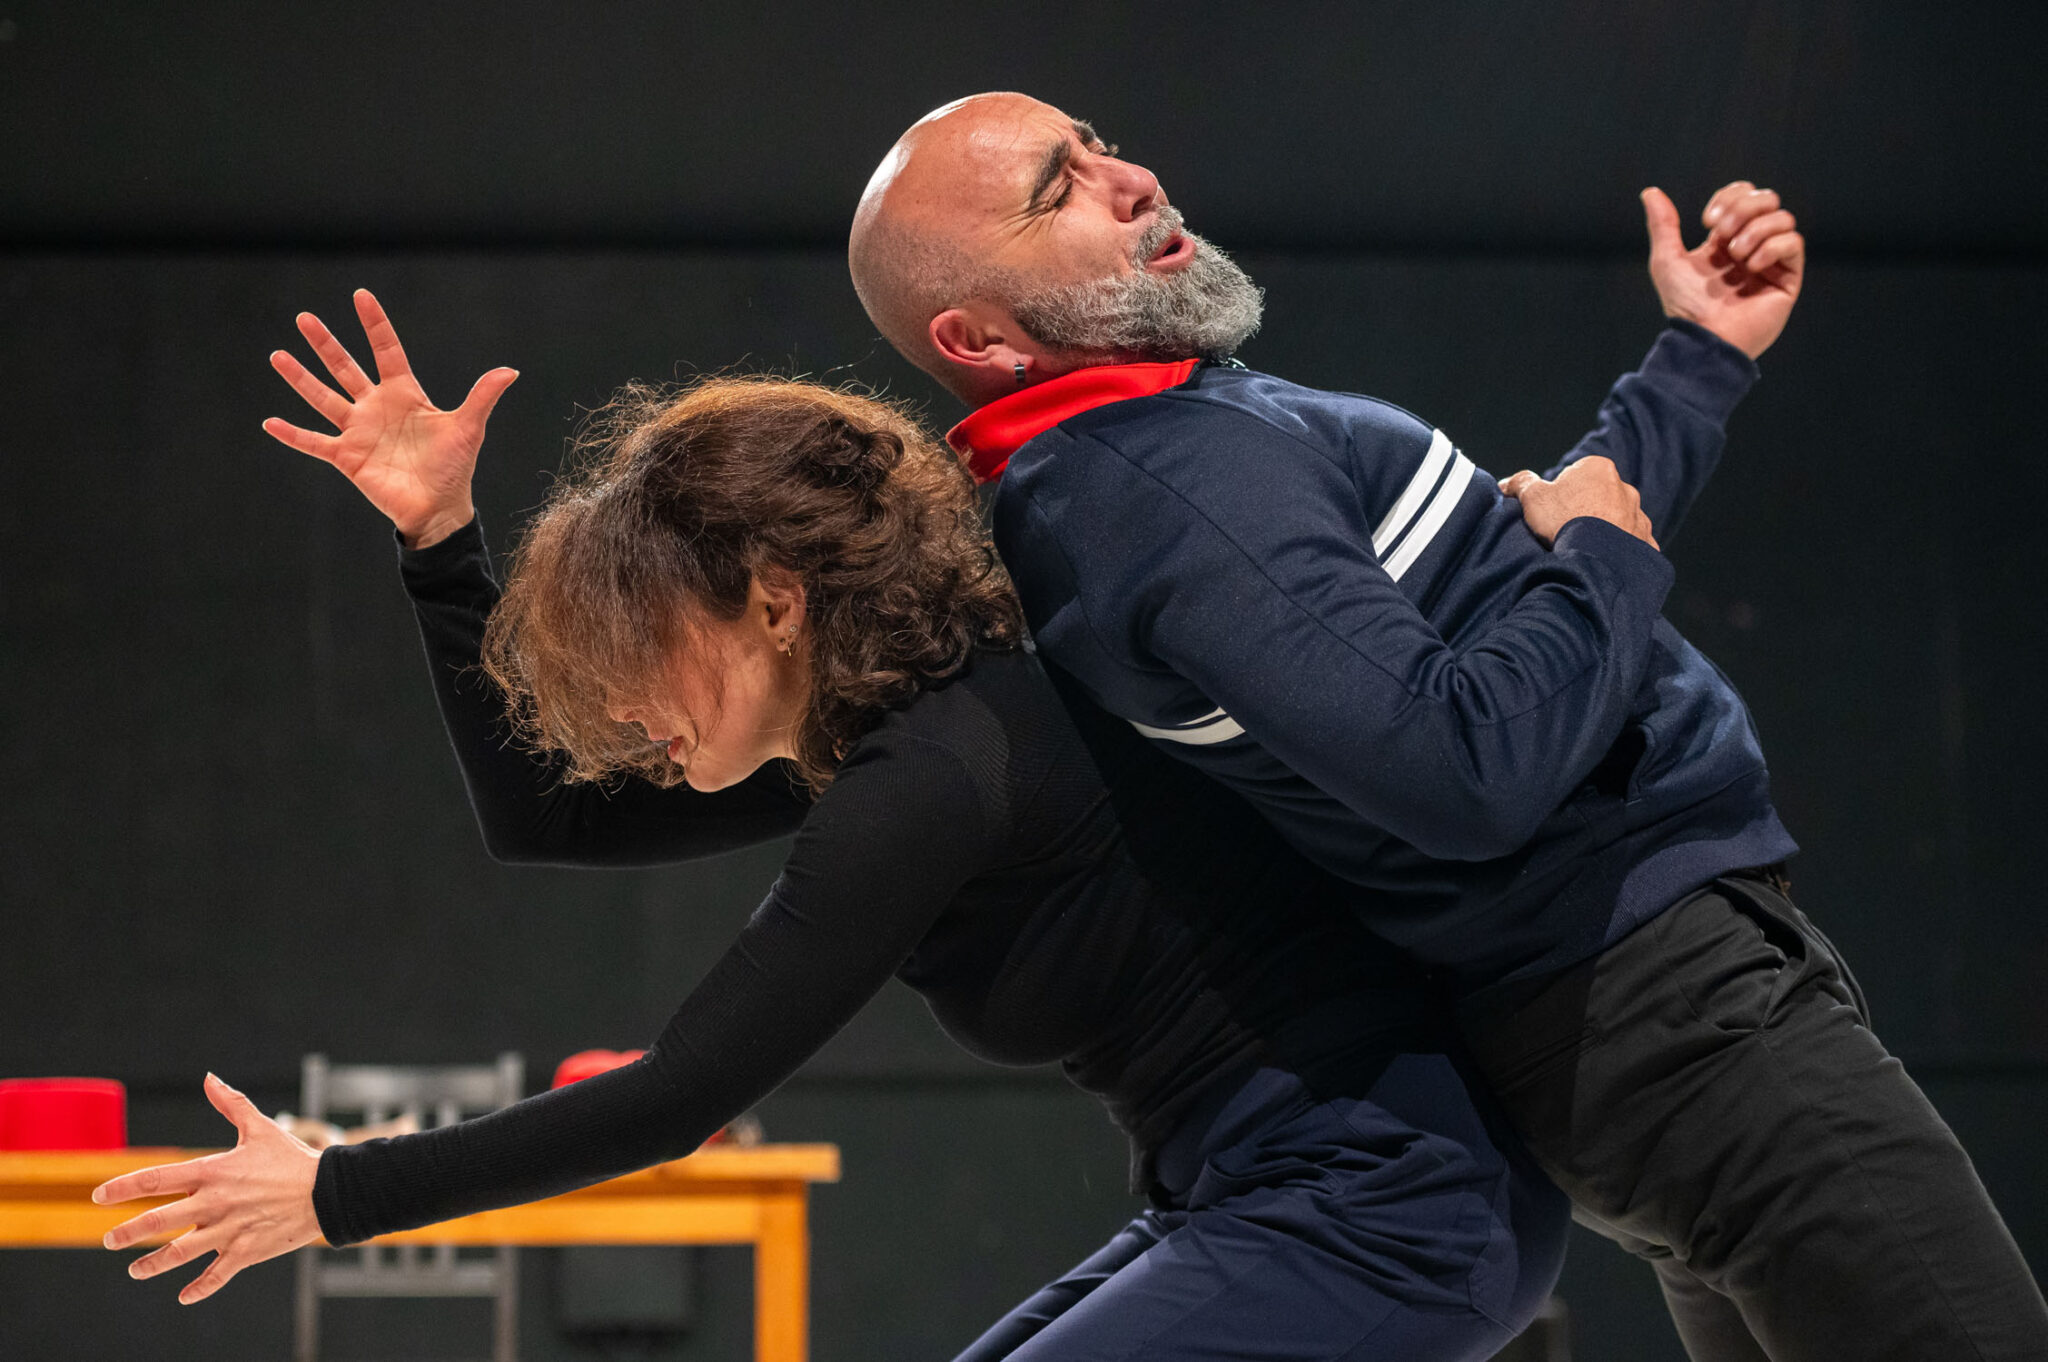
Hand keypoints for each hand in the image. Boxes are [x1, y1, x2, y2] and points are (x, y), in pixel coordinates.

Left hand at [94, 1074, 324, 1304]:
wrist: (330, 1190)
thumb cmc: (293, 1158)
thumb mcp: (261, 1128)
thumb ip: (231, 1104)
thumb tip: (209, 1078)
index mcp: (214, 1172)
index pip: (156, 1179)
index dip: (123, 1187)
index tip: (99, 1195)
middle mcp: (216, 1202)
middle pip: (159, 1221)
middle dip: (128, 1233)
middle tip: (109, 1241)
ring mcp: (230, 1230)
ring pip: (180, 1253)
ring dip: (153, 1265)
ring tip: (135, 1271)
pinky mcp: (247, 1251)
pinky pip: (217, 1275)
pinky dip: (200, 1288)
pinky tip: (184, 1296)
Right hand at [263, 289, 517, 547]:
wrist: (439, 508)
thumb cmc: (455, 467)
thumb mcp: (469, 428)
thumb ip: (482, 397)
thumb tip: (510, 370)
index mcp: (404, 394)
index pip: (386, 351)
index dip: (375, 324)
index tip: (361, 295)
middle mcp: (376, 407)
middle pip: (345, 367)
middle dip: (325, 344)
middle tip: (304, 318)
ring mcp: (358, 431)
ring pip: (323, 398)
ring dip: (301, 378)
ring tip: (277, 355)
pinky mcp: (347, 457)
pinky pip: (314, 442)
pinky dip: (292, 435)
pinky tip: (269, 422)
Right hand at [1499, 457, 1658, 550]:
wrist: (1595, 560)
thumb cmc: (1563, 522)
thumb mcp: (1532, 498)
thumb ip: (1521, 483)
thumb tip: (1507, 483)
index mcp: (1599, 469)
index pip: (1575, 475)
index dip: (1559, 494)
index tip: (1551, 512)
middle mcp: (1625, 488)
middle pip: (1597, 497)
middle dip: (1584, 510)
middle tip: (1563, 531)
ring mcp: (1638, 516)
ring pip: (1616, 520)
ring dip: (1602, 530)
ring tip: (1581, 549)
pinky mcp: (1645, 542)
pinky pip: (1630, 544)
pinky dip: (1618, 551)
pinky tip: (1601, 561)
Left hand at [1641, 181, 1804, 359]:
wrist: (1703, 338)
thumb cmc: (1684, 305)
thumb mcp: (1667, 260)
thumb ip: (1663, 224)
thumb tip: (1650, 192)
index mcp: (1726, 239)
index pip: (1743, 194)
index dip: (1729, 197)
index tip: (1707, 222)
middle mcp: (1752, 246)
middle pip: (1767, 199)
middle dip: (1744, 208)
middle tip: (1723, 234)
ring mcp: (1772, 261)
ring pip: (1783, 218)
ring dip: (1756, 230)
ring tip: (1736, 256)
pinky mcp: (1788, 278)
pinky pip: (1794, 242)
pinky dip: (1772, 247)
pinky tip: (1752, 266)